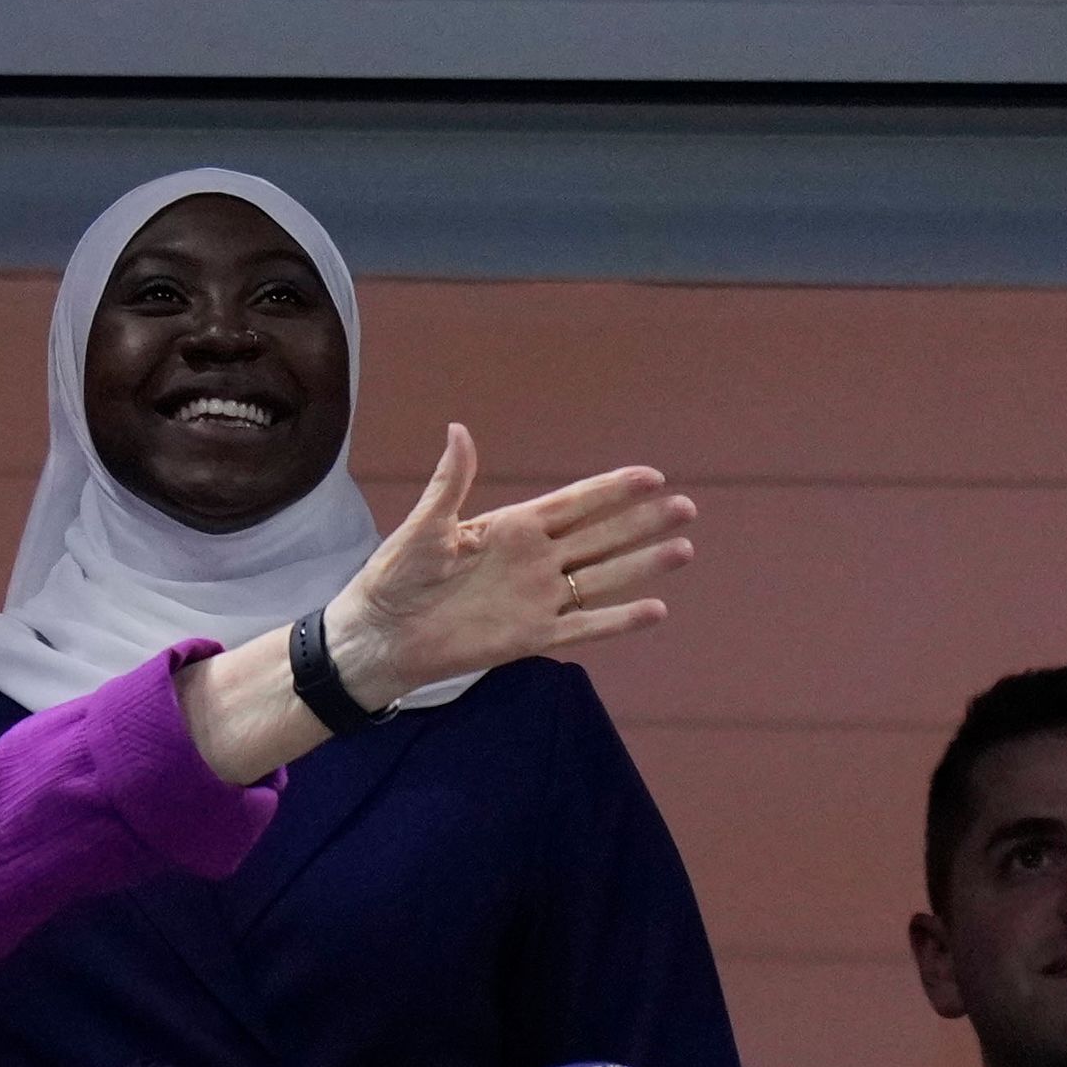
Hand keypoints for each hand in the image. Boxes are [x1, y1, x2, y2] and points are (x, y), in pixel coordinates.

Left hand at [323, 425, 694, 707]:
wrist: (379, 636)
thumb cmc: (394, 578)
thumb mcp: (424, 526)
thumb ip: (451, 483)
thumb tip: (459, 429)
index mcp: (512, 527)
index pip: (574, 504)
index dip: (612, 490)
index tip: (652, 476)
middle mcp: (533, 561)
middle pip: (601, 537)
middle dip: (642, 522)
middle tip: (687, 507)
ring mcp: (536, 599)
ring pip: (602, 578)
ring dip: (642, 565)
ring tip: (685, 549)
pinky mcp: (530, 637)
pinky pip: (583, 628)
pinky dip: (617, 620)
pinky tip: (656, 610)